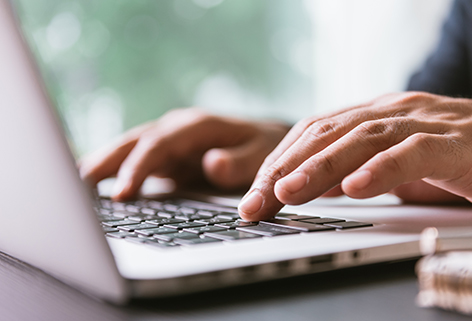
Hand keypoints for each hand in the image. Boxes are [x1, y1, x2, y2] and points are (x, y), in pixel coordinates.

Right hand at [79, 108, 288, 199]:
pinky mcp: (165, 157)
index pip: (160, 145)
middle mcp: (177, 130)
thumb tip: (211, 164)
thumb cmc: (263, 148)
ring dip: (104, 163)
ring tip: (77, 183)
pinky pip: (136, 161)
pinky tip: (96, 184)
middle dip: (110, 162)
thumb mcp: (262, 155)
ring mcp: (169, 142)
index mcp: (197, 126)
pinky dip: (115, 170)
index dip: (139, 168)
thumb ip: (239, 162)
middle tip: (81, 186)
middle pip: (136, 142)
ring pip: (130, 148)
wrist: (263, 142)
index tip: (124, 193)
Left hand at [237, 92, 471, 220]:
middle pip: (327, 134)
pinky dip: (383, 169)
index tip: (254, 195)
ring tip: (287, 193)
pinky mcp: (460, 142)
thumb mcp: (404, 166)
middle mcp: (395, 112)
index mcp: (377, 116)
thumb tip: (320, 189)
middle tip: (255, 202)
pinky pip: (415, 153)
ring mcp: (427, 123)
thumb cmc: (468, 158)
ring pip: (362, 139)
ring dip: (320, 168)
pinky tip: (357, 187)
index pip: (315, 133)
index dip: (279, 161)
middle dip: (285, 169)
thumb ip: (365, 169)